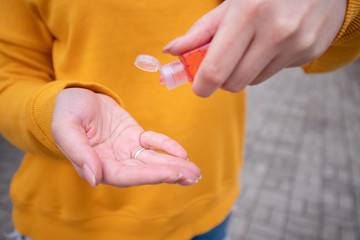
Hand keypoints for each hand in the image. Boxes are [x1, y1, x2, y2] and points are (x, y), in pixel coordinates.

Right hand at [51, 88, 200, 187]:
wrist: (75, 95)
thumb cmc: (66, 111)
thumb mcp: (66, 128)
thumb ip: (79, 152)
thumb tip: (94, 178)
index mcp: (95, 165)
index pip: (125, 175)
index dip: (147, 175)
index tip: (170, 174)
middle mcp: (113, 161)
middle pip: (143, 171)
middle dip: (168, 173)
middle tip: (192, 176)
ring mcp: (125, 149)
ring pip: (152, 160)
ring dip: (174, 165)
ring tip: (195, 171)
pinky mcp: (134, 136)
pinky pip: (152, 142)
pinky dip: (166, 146)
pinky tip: (182, 153)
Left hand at [163, 0, 346, 96]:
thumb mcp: (232, 3)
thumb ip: (201, 31)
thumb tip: (171, 51)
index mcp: (248, 13)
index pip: (216, 70)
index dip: (202, 85)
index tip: (198, 85)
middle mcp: (275, 31)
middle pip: (233, 83)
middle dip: (222, 78)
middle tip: (223, 61)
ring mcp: (296, 43)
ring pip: (253, 81)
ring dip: (245, 70)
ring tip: (253, 43)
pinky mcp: (309, 52)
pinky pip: (274, 72)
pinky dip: (266, 63)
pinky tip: (275, 40)